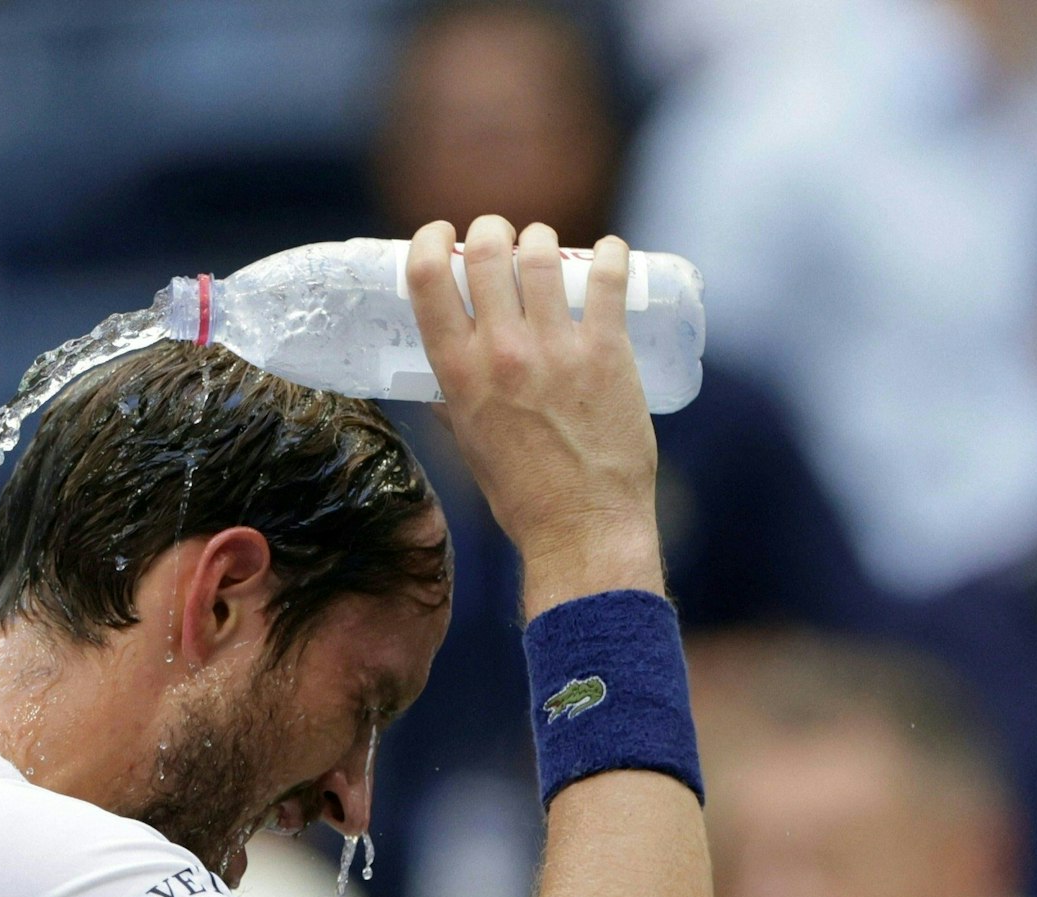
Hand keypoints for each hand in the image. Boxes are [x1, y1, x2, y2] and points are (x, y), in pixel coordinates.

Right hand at [405, 216, 662, 609]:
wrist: (581, 526)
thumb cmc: (520, 494)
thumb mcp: (467, 444)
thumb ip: (452, 403)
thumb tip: (439, 381)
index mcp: (457, 373)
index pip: (426, 277)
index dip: (429, 240)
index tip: (439, 234)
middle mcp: (501, 352)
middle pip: (485, 250)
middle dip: (491, 229)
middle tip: (501, 237)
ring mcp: (555, 348)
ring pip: (543, 252)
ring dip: (543, 239)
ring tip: (549, 250)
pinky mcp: (606, 350)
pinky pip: (609, 276)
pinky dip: (611, 254)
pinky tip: (610, 254)